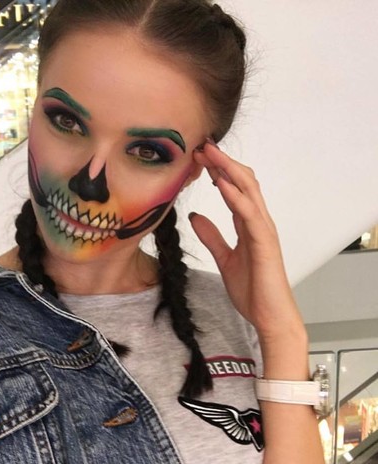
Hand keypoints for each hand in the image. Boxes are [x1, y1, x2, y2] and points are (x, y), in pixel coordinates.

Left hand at [190, 141, 304, 342]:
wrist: (268, 316)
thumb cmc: (252, 289)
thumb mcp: (224, 258)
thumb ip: (212, 236)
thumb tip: (195, 217)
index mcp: (249, 225)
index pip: (233, 190)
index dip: (218, 172)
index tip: (199, 158)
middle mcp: (258, 222)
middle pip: (242, 182)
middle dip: (222, 162)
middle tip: (201, 146)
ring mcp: (263, 230)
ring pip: (248, 191)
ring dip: (228, 170)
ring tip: (208, 153)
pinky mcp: (264, 242)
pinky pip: (249, 213)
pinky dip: (235, 196)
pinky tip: (221, 183)